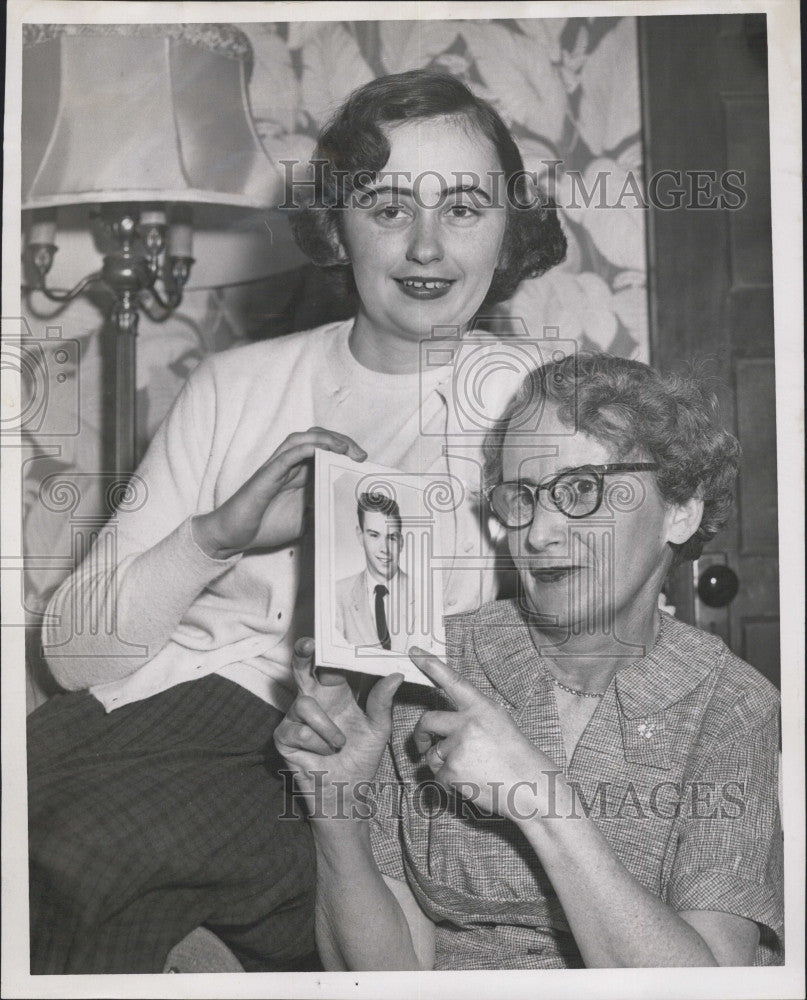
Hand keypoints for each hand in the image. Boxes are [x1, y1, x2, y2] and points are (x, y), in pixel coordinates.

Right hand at [193, 428, 365, 557]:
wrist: (233, 536)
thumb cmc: (263, 526)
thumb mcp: (302, 520)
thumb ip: (319, 510)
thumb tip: (343, 509)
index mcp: (298, 475)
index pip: (324, 451)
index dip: (345, 451)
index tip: (363, 463)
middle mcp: (289, 466)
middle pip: (317, 439)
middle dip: (342, 441)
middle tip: (361, 456)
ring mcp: (277, 468)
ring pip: (302, 440)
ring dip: (326, 439)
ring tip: (345, 448)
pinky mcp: (267, 474)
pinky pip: (287, 454)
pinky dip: (306, 448)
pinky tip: (322, 450)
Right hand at [274, 638, 403, 817]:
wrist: (347, 793)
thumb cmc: (361, 758)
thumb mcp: (378, 728)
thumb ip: (382, 701)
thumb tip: (395, 674)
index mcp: (337, 693)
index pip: (331, 664)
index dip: (331, 648)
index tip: (336, 631)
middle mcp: (315, 700)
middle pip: (303, 669)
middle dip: (303, 654)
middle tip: (308, 644)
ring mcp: (295, 717)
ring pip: (304, 704)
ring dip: (327, 727)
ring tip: (339, 743)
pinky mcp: (283, 736)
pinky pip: (298, 729)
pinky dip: (316, 743)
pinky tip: (322, 753)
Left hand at [409, 647, 559, 823]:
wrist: (532, 788)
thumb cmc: (519, 759)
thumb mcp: (501, 724)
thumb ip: (475, 716)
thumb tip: (452, 717)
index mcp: (482, 708)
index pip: (452, 681)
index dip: (431, 665)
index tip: (414, 652)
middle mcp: (468, 723)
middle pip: (427, 720)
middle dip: (420, 734)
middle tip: (422, 743)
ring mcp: (459, 746)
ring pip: (432, 753)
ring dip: (442, 763)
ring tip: (469, 770)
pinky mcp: (453, 770)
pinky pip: (439, 775)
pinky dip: (449, 782)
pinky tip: (470, 783)